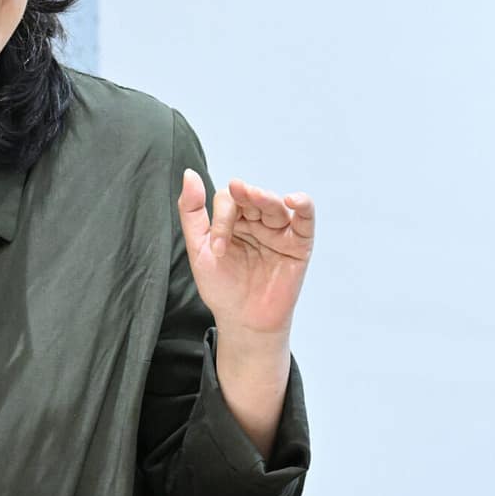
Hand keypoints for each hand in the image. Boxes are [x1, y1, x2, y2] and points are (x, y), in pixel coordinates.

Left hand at [177, 170, 313, 337]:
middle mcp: (256, 221)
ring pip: (275, 205)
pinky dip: (303, 205)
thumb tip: (189, 174)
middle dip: (244, 198)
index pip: (229, 200)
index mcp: (232, 220)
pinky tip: (293, 199)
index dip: (222, 218)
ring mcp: (278, 231)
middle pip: (252, 197)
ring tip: (255, 197)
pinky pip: (305, 219)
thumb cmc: (221, 287)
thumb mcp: (198, 249)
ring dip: (265, 198)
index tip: (217, 248)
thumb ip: (191, 211)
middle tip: (238, 196)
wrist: (242, 321)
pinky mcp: (299, 244)